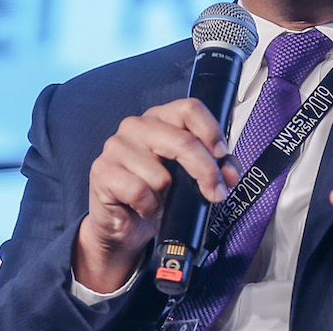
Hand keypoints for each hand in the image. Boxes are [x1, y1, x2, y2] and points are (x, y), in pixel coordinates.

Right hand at [74, 98, 238, 292]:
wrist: (121, 223)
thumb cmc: (157, 193)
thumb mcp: (189, 177)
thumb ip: (214, 168)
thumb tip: (230, 173)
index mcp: (161, 118)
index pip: (190, 108)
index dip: (211, 131)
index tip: (222, 155)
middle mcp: (137, 125)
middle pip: (183, 140)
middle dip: (205, 171)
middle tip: (216, 193)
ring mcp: (116, 146)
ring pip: (161, 174)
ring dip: (168, 196)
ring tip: (162, 200)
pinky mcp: (102, 170)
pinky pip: (139, 191)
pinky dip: (149, 207)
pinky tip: (145, 208)